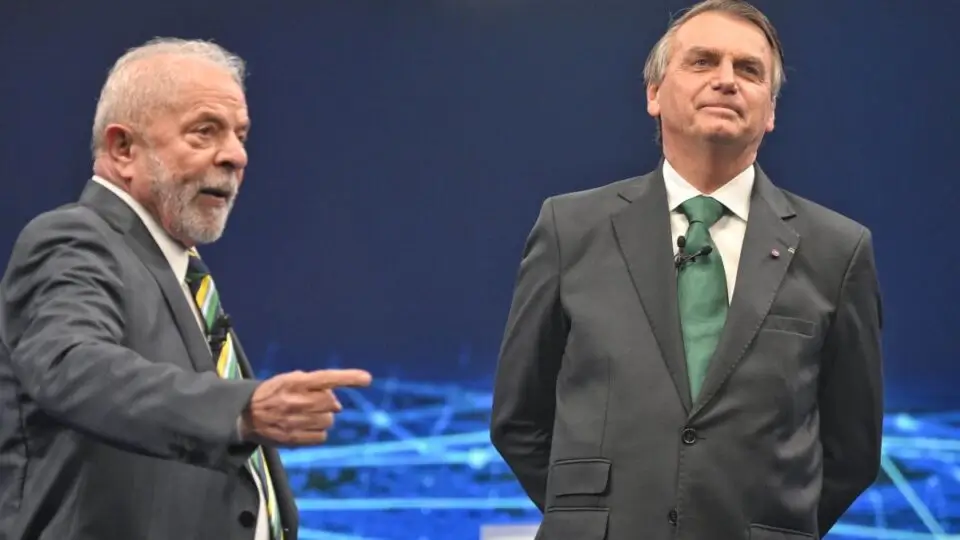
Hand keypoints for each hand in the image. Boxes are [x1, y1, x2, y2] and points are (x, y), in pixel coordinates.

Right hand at [240, 369, 371, 446]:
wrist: (245, 414)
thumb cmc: (272, 393)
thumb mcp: (288, 379)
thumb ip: (313, 384)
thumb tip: (334, 399)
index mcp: (296, 382)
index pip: (328, 378)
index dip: (349, 378)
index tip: (367, 379)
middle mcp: (297, 401)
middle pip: (332, 403)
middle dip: (329, 403)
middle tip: (314, 403)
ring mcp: (296, 421)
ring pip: (328, 422)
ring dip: (323, 418)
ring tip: (307, 415)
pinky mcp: (294, 439)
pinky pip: (321, 437)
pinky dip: (317, 433)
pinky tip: (304, 428)